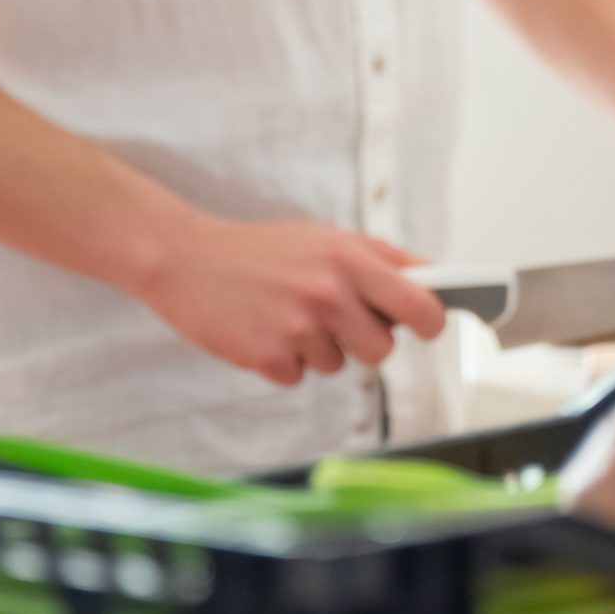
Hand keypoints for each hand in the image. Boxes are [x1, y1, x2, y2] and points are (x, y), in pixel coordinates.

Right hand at [131, 215, 448, 387]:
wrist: (185, 259)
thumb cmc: (261, 249)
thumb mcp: (326, 237)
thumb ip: (382, 257)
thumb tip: (429, 276)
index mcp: (350, 260)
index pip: (419, 306)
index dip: (429, 322)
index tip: (426, 327)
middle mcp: (329, 294)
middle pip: (381, 350)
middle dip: (364, 341)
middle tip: (336, 320)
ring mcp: (298, 328)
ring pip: (339, 365)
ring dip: (319, 349)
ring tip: (288, 316)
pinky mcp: (268, 357)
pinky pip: (299, 376)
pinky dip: (285, 361)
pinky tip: (264, 329)